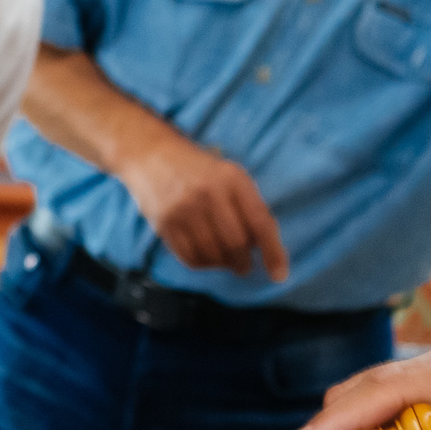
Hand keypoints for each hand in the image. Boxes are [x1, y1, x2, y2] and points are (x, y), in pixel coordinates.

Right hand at [123, 132, 288, 280]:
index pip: (259, 222)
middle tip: (244, 266)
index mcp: (232, 179)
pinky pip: (189, 257)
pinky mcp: (164, 223)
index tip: (279, 274)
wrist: (151, 155)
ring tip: (223, 260)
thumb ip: (248, 205)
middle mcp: (208, 193)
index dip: (273, 252)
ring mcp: (183, 209)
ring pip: (212, 254)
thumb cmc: (200, 169)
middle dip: (244, 262)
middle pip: (235, 244)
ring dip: (222, 264)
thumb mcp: (230, 175)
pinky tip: (205, 257)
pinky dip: (202, 264)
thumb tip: (263, 246)